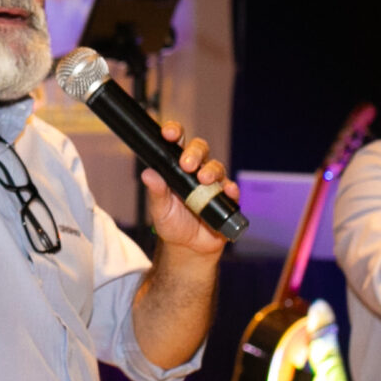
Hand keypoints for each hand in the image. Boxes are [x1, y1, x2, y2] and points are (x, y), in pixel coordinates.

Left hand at [142, 120, 236, 259]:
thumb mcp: (160, 210)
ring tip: (203, 180)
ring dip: (211, 170)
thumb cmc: (173, 224)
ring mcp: (213, 183)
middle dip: (194, 153)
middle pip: (200, 149)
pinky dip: (230, 189)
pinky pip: (232, 189)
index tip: (168, 134)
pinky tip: (227, 191)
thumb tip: (148, 174)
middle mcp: (196, 171)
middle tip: (187, 164)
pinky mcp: (226, 198)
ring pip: (216, 167)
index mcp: (177, 167)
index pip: (177, 143)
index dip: (174, 133)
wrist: (189, 247)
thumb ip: (156, 192)